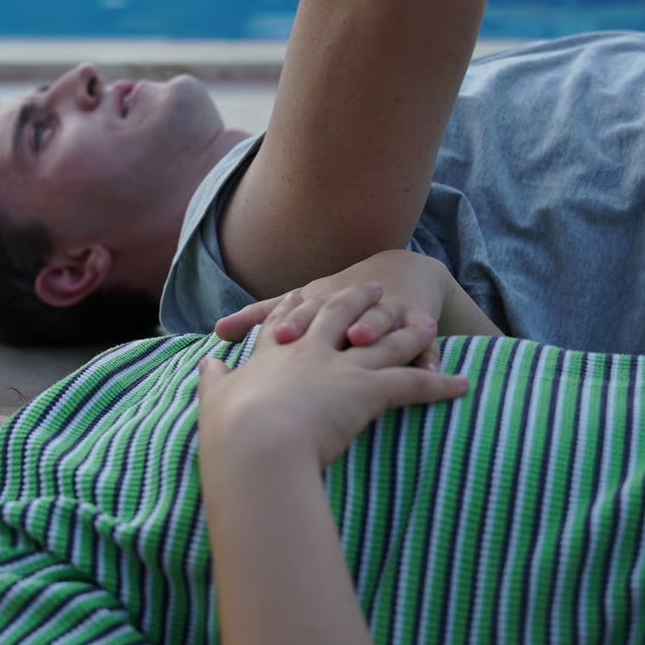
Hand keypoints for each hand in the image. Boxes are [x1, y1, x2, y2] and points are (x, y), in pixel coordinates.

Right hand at [199, 282, 468, 469]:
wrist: (254, 441)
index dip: (301, 305)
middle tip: (376, 286)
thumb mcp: (215, 399)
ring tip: (429, 325)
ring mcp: (343, 366)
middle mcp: (313, 349)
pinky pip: (414, 383)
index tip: (308, 293)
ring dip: (409, 333)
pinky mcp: (370, 390)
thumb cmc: (231, 428)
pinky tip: (462, 384)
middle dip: (360, 299)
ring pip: (385, 342)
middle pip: (341, 313)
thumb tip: (205, 365)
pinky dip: (441, 383)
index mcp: (276, 352)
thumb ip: (213, 380)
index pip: (291, 318)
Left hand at [214, 251, 453, 369]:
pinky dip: (428, 356)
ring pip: (384, 320)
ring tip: (366, 341)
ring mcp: (389, 311)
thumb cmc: (336, 300)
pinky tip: (429, 370)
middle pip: (343, 312)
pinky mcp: (421, 323)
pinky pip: (427, 344)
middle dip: (334, 323)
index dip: (294, 323)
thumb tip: (215, 330)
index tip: (279, 340)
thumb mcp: (302, 307)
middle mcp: (353, 303)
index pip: (306, 311)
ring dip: (376, 329)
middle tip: (325, 340)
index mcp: (322, 300)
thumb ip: (261, 319)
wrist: (401, 274)